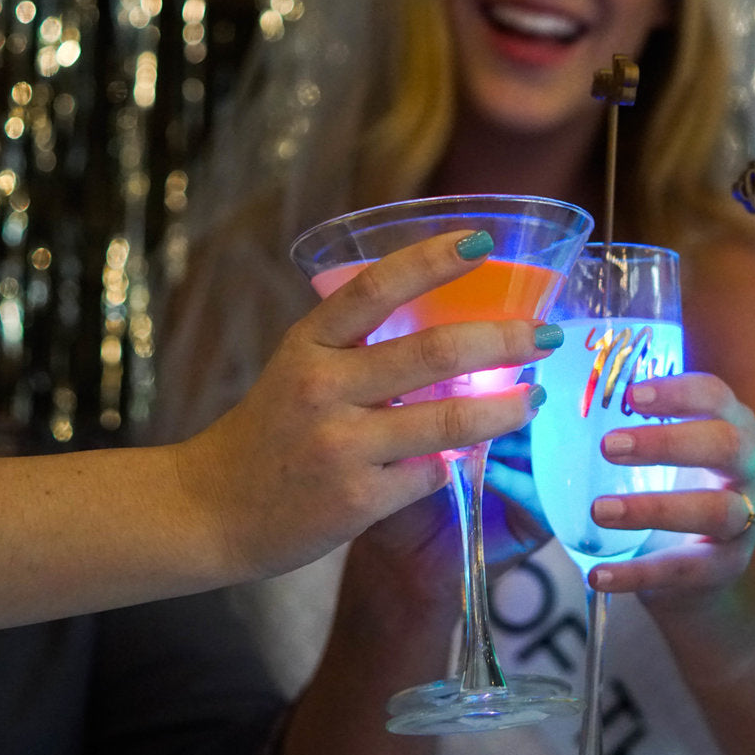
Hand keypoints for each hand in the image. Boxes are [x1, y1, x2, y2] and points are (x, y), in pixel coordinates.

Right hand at [182, 230, 555, 581]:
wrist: (207, 512)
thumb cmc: (271, 433)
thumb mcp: (301, 370)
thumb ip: (362, 348)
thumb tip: (455, 332)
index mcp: (310, 345)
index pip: (376, 287)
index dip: (433, 259)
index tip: (484, 242)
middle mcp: (323, 389)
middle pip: (434, 352)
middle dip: (504, 340)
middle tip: (546, 334)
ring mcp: (340, 446)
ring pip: (450, 419)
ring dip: (507, 408)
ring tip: (535, 399)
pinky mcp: (356, 500)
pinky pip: (432, 473)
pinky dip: (455, 464)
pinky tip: (463, 459)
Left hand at [583, 373, 754, 598]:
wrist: (697, 569)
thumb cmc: (672, 488)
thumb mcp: (659, 454)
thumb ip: (623, 426)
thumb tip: (539, 399)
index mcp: (733, 425)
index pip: (715, 396)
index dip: (678, 392)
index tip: (631, 395)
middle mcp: (752, 467)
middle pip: (726, 445)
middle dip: (667, 443)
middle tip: (608, 446)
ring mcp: (747, 519)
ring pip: (715, 510)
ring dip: (655, 508)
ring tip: (599, 510)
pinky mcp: (730, 565)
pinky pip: (689, 569)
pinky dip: (640, 573)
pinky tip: (599, 574)